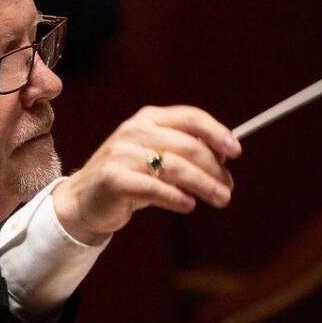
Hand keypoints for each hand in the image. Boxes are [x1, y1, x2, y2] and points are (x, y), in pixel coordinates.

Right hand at [53, 106, 240, 240]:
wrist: (85, 199)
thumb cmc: (130, 177)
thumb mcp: (156, 156)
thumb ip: (186, 151)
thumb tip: (225, 157)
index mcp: (148, 119)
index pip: (190, 117)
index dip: (216, 132)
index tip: (236, 150)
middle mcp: (134, 131)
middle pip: (187, 146)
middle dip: (214, 168)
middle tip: (229, 187)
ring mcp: (122, 154)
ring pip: (175, 167)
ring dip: (203, 185)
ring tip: (220, 199)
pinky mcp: (114, 180)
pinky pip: (155, 189)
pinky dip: (177, 198)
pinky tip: (189, 205)